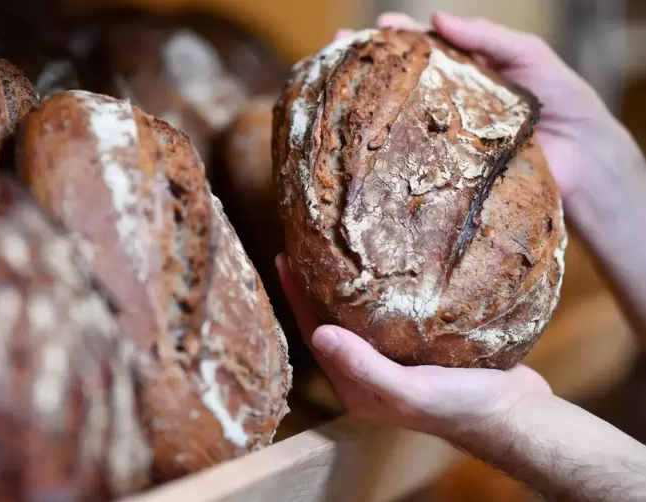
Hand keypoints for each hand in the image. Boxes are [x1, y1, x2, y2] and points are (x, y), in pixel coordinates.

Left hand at [276, 254, 550, 438]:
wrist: (516, 413)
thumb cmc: (463, 407)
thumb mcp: (411, 392)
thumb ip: (365, 367)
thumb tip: (319, 334)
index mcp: (358, 387)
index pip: (315, 335)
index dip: (296, 298)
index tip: (283, 259)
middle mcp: (370, 371)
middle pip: (331, 321)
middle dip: (313, 286)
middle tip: (303, 244)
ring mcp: (394, 357)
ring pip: (359, 314)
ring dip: (344, 283)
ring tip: (334, 246)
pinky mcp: (420, 343)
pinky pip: (390, 311)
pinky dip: (380, 287)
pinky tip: (384, 261)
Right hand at [339, 12, 626, 199]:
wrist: (585, 158)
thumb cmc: (563, 101)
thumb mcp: (529, 55)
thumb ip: (487, 37)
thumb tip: (440, 18)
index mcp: (465, 74)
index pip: (424, 50)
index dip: (397, 37)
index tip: (375, 27)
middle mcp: (448, 105)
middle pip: (402, 84)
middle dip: (369, 68)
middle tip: (338, 54)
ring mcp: (445, 138)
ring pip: (401, 121)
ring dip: (369, 110)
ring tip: (340, 94)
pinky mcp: (448, 172)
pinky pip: (415, 160)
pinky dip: (388, 153)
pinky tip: (364, 147)